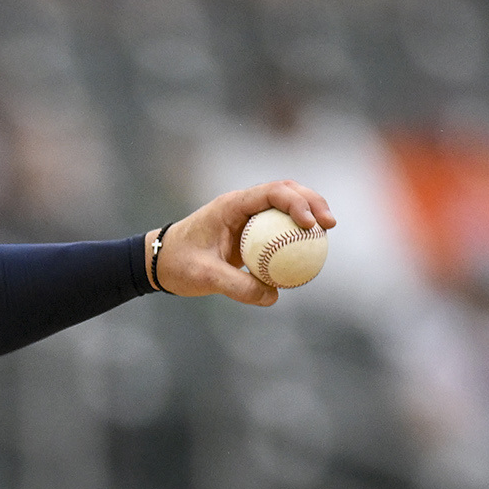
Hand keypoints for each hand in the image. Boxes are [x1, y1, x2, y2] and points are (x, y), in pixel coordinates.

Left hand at [149, 180, 334, 305]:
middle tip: (330, 225)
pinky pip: (277, 228)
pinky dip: (294, 235)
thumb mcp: (204, 277)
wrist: (158, 263)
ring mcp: (246, 217)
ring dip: (308, 214)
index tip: (310, 225)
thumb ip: (236, 286)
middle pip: (286, 191)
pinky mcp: (249, 232)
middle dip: (312, 202)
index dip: (297, 203)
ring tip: (327, 232)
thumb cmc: (177, 265)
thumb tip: (273, 296)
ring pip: (285, 206)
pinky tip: (309, 250)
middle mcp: (242, 205)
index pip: (272, 193)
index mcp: (230, 206)